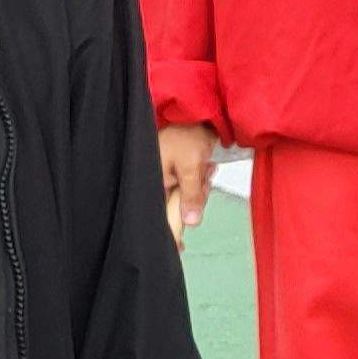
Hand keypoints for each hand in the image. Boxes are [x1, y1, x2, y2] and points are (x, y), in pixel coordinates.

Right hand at [159, 124, 221, 244]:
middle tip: (205, 178)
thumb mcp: (191, 166)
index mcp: (150, 183)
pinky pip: (187, 188)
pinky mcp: (172, 175)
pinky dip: (199, 182)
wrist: (194, 111)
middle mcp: (152, 183)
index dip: (169, 232)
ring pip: (184, 199)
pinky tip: (205, 168)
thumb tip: (192, 222)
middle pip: (174, 209)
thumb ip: (192, 195)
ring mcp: (163, 179)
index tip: (179, 247)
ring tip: (206, 167)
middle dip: (195, 199)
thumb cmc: (186, 132)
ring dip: (200, 188)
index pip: (157, 216)